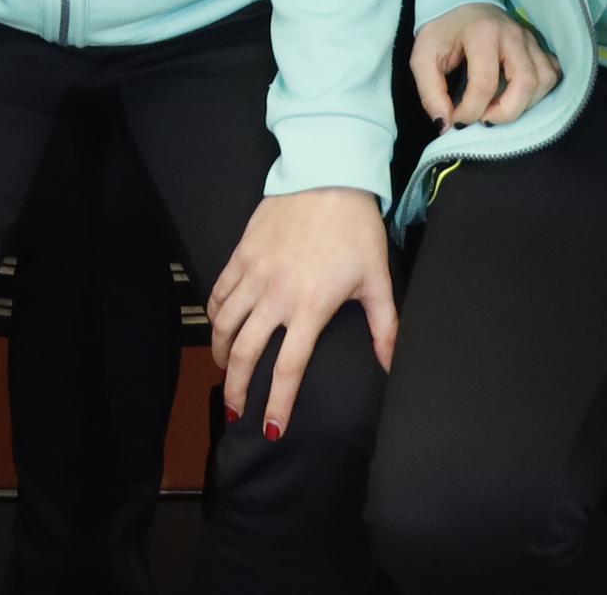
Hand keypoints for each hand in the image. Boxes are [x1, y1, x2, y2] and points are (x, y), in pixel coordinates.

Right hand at [204, 187, 396, 438]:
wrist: (326, 177)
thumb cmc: (356, 231)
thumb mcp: (377, 281)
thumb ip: (385, 329)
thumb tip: (393, 367)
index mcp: (309, 308)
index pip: (288, 368)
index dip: (277, 403)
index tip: (270, 429)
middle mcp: (275, 296)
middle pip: (244, 353)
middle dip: (236, 387)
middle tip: (235, 410)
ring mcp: (253, 274)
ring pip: (224, 324)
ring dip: (221, 354)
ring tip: (224, 372)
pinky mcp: (240, 254)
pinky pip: (219, 292)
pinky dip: (214, 315)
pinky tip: (218, 327)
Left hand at [407, 4, 553, 125]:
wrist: (459, 3)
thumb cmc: (442, 32)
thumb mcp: (423, 58)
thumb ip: (430, 92)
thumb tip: (446, 125)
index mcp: (482, 33)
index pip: (485, 83)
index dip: (471, 111)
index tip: (457, 120)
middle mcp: (513, 34)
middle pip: (525, 83)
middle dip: (505, 112)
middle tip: (484, 119)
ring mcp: (531, 40)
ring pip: (544, 81)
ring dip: (524, 104)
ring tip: (498, 109)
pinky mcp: (541, 46)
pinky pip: (552, 74)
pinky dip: (540, 93)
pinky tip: (517, 97)